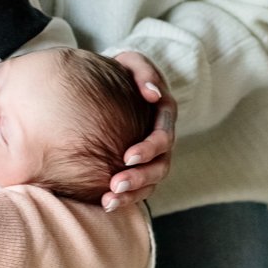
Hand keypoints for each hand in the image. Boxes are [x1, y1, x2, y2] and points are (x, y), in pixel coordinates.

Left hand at [103, 49, 174, 210]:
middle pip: (160, 166)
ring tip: (108, 202)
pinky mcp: (137, 168)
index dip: (149, 149)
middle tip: (115, 185)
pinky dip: (125, 199)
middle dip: (140, 178)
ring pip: (150, 183)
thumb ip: (144, 72)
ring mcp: (151, 156)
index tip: (127, 156)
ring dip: (133, 194)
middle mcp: (162, 139)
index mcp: (163, 117)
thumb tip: (154, 94)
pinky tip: (104, 204)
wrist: (105, 86)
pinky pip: (138, 189)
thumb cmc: (119, 72)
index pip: (164, 138)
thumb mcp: (132, 63)